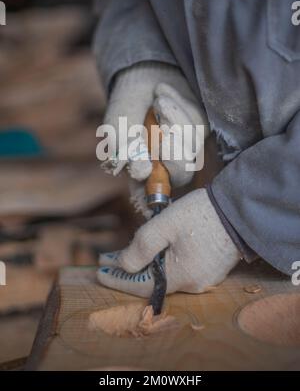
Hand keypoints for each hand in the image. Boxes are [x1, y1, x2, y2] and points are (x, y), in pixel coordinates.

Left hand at [97, 189, 240, 296]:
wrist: (238, 209)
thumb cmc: (201, 214)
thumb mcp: (165, 224)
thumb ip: (141, 246)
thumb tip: (123, 265)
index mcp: (181, 276)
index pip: (140, 285)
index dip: (117, 278)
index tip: (99, 269)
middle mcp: (193, 284)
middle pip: (152, 282)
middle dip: (127, 270)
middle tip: (107, 259)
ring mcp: (204, 278)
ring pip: (166, 275)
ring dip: (144, 265)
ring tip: (125, 254)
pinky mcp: (211, 268)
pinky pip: (179, 270)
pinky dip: (161, 262)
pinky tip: (152, 252)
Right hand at [102, 62, 209, 216]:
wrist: (143, 76)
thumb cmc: (126, 107)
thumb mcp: (119, 126)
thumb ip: (126, 149)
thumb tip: (140, 172)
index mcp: (143, 174)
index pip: (152, 199)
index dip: (155, 196)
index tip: (150, 174)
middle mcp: (167, 166)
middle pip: (182, 175)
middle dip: (173, 149)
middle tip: (160, 125)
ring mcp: (186, 149)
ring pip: (191, 147)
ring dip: (172, 118)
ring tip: (156, 102)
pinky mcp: (199, 130)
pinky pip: (197, 125)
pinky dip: (179, 107)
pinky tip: (164, 96)